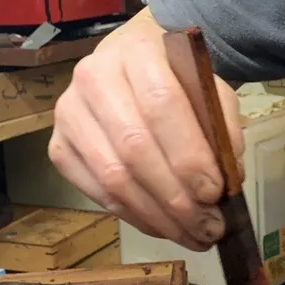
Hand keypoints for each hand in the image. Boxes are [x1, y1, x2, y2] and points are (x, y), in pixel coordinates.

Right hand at [48, 11, 243, 249]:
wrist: (134, 58)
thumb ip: (221, 127)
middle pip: (134, 147)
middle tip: (208, 227)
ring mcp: (69, 112)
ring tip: (191, 234)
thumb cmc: (177, 78)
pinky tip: (161, 225)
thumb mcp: (209, 87)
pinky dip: (133, 215)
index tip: (214, 191)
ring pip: (113, 177)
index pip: (161, 104)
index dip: (188, 154)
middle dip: (175, 197)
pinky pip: (96, 192)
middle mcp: (93, 77)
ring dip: (156, 215)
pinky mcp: (59, 146)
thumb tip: (225, 181)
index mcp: (137, 50)